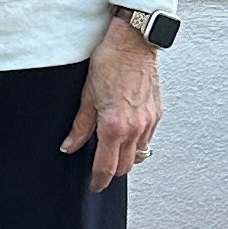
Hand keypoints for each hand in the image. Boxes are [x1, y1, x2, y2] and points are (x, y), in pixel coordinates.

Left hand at [61, 19, 162, 191]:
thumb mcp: (87, 95)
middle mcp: (134, 127)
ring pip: (139, 155)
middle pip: (125, 167)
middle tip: (100, 166)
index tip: (95, 184)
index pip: (106, 166)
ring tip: (114, 148)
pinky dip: (137, 142)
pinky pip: (148, 138)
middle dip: (112, 171)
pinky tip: (127, 131)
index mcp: (114, 126)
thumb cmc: (110, 62)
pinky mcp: (157, 114)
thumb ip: (80, 126)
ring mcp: (148, 122)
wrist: (133, 43)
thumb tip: (70, 145)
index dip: (98, 180)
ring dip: (126, 156)